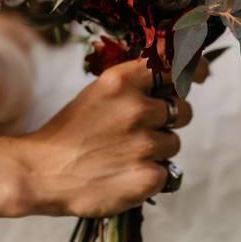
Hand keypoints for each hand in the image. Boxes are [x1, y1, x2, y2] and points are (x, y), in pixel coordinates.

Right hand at [7, 60, 191, 217]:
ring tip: (123, 155)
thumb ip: (134, 84)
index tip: (200, 74)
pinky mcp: (148, 176)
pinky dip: (150, 175)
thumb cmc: (70, 131)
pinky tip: (123, 175)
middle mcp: (137, 109)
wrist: (40, 173)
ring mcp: (144, 144)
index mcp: (122, 81)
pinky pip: (167, 171)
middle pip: (182, 109)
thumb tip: (175, 77)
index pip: (174, 65)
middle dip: (167, 119)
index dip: (193, 68)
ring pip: (174, 142)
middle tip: (137, 131)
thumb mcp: (98, 93)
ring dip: (157, 149)